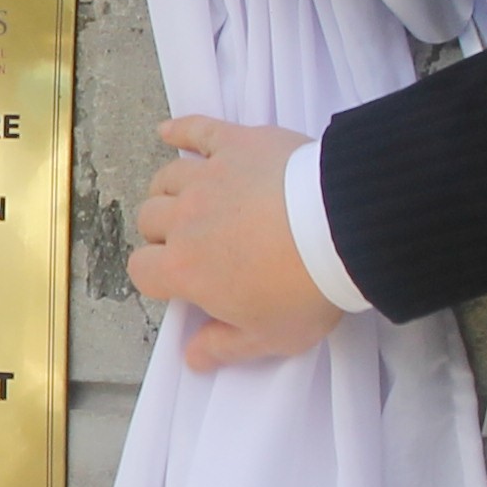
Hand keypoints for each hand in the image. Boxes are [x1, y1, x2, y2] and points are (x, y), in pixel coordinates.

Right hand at [127, 117, 341, 369]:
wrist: (343, 228)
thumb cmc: (306, 289)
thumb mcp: (270, 337)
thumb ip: (225, 347)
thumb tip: (191, 357)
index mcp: (186, 270)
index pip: (142, 270)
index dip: (157, 276)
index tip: (181, 280)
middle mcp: (185, 219)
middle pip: (149, 219)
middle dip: (162, 232)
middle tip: (194, 241)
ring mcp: (208, 176)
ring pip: (165, 178)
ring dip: (169, 190)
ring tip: (190, 199)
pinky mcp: (236, 143)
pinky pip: (196, 129)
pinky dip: (179, 130)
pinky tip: (169, 131)